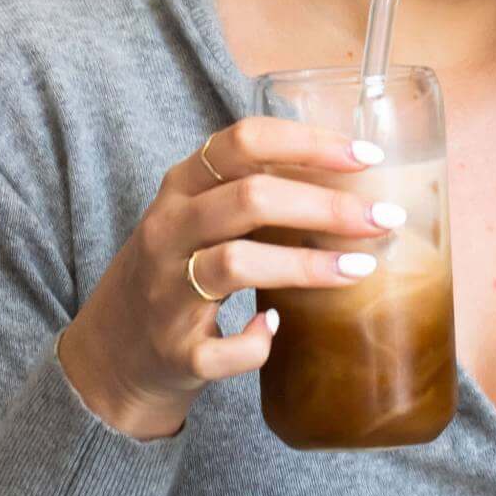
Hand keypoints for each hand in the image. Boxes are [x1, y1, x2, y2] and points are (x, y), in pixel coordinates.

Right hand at [57, 115, 402, 439]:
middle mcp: (168, 231)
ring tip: (361, 269)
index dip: (309, 143)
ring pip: (236, 264)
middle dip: (326, 205)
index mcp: (180, 189)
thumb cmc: (174, 273)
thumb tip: (349, 180)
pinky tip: (277, 330)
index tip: (367, 157)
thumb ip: (253, 192)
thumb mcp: (198, 218)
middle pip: (250, 199)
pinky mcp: (174, 350)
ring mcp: (166, 292)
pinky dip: (256, 343)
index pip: (243, 141)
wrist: (111, 353)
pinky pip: (223, 349)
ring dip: (307, 265)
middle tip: (384, 218)